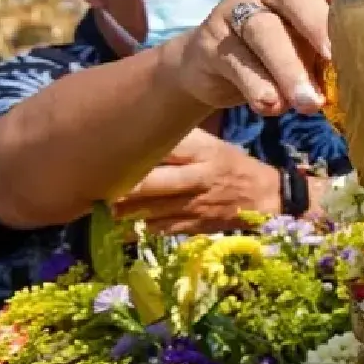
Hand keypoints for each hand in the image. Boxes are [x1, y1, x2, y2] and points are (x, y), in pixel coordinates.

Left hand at [112, 129, 280, 234]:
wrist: (265, 196)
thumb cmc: (229, 164)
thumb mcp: (210, 145)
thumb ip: (179, 142)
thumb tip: (134, 133)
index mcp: (202, 153)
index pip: (165, 150)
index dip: (136, 154)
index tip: (108, 153)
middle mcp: (199, 178)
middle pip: (156, 182)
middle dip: (125, 187)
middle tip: (98, 187)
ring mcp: (197, 205)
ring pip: (153, 209)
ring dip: (125, 211)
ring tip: (101, 208)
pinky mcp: (195, 226)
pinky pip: (161, 229)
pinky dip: (138, 230)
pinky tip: (119, 230)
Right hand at [157, 0, 347, 116]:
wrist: (212, 68)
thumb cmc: (277, 57)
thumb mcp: (308, 52)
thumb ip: (331, 57)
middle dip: (317, 27)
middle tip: (334, 60)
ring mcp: (236, 10)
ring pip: (263, 30)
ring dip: (288, 69)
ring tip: (308, 103)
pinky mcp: (211, 39)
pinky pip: (236, 60)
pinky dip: (257, 85)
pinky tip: (272, 106)